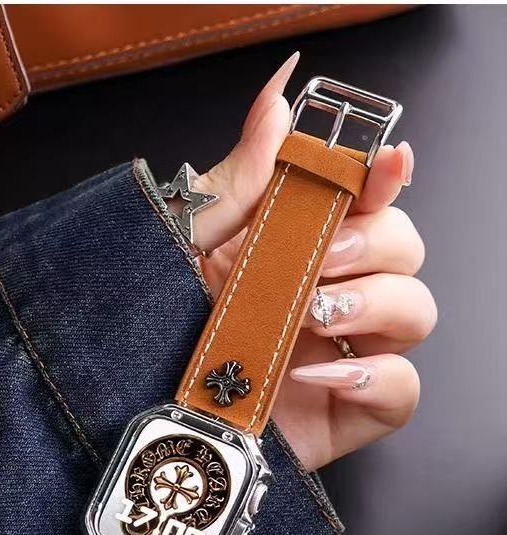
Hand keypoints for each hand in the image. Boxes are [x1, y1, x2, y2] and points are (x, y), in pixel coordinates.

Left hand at [190, 53, 435, 471]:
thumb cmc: (152, 333)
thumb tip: (277, 103)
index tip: (383, 164)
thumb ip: (239, 181)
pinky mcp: (344, 414)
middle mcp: (327, 297)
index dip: (384, 176)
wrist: (136, 413)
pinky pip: (402, 389)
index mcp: (297, 249)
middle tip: (321, 259)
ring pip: (416, 311)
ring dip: (377, 303)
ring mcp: (341, 355)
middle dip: (375, 243)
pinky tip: (313, 372)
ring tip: (310, 314)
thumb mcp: (184, 247)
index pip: (367, 202)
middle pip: (405, 249)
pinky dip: (372, 376)